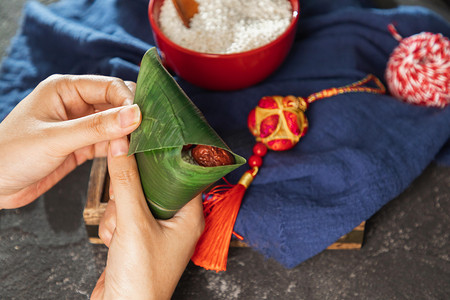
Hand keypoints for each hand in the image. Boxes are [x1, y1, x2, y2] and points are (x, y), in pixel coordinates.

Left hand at [0, 75, 140, 208]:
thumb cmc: (11, 155)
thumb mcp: (56, 139)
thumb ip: (97, 127)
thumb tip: (135, 115)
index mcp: (65, 89)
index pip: (109, 86)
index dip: (129, 100)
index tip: (142, 119)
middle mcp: (75, 104)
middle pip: (116, 103)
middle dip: (131, 117)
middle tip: (144, 134)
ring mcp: (80, 126)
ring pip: (116, 125)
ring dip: (128, 135)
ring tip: (139, 147)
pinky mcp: (82, 146)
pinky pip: (109, 143)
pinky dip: (120, 149)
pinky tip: (129, 156)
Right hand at [91, 137, 203, 299]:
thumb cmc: (142, 277)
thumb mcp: (134, 223)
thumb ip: (127, 181)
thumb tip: (122, 145)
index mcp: (190, 215)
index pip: (182, 173)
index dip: (161, 161)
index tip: (144, 148)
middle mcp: (176, 220)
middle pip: (150, 184)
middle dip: (129, 194)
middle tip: (125, 205)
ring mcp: (156, 229)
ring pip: (132, 199)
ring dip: (118, 214)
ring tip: (121, 234)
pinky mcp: (138, 237)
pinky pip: (123, 216)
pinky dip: (114, 225)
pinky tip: (115, 242)